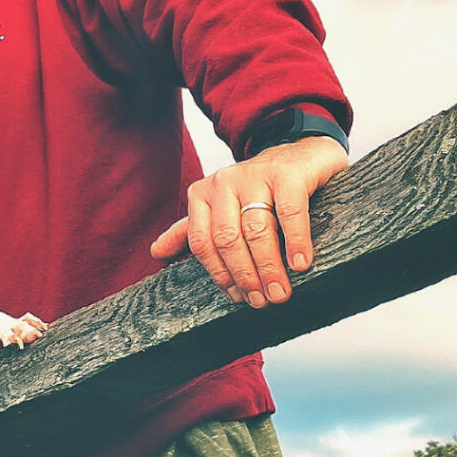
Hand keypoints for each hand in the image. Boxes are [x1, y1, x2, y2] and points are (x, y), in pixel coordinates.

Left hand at [150, 136, 348, 306]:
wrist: (300, 155)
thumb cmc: (258, 191)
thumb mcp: (219, 209)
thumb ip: (190, 231)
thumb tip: (155, 254)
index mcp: (201, 195)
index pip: (201, 243)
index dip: (219, 274)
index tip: (237, 298)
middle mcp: (223, 183)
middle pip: (227, 239)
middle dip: (244, 275)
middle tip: (263, 301)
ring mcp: (254, 176)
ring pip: (256, 230)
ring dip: (269, 267)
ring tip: (281, 292)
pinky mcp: (287, 174)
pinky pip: (289, 213)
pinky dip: (295, 242)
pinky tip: (300, 264)